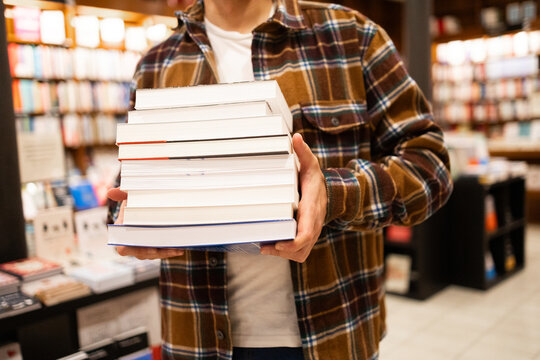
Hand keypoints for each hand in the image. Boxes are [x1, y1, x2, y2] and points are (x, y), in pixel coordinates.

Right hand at [107, 187, 183, 259]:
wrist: (144, 208)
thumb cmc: (134, 204)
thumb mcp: (129, 198)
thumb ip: (121, 195)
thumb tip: (110, 192)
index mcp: (121, 234)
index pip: (123, 249)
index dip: (133, 249)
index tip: (146, 247)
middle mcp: (131, 244)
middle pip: (141, 254)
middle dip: (153, 252)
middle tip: (165, 249)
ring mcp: (142, 248)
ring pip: (153, 255)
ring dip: (165, 253)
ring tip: (176, 248)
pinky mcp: (153, 249)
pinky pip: (161, 253)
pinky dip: (170, 251)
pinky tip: (180, 248)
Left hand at [260, 133, 326, 262]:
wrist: (330, 193)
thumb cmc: (315, 180)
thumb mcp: (311, 165)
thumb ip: (303, 153)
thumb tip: (296, 137)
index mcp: (312, 209)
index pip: (307, 232)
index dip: (293, 242)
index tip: (277, 243)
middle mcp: (314, 225)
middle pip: (301, 248)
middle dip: (283, 251)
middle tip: (263, 246)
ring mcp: (312, 234)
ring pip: (300, 254)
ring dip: (283, 254)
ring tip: (265, 247)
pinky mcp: (307, 239)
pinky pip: (299, 253)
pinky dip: (286, 254)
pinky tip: (271, 246)